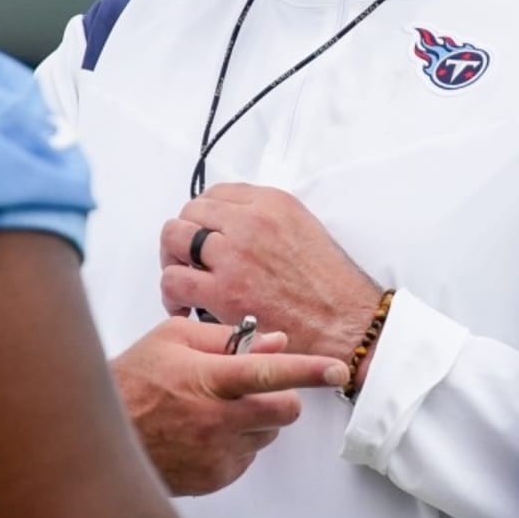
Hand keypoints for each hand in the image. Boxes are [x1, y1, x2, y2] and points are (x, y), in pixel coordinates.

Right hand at [110, 315, 346, 495]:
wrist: (96, 440)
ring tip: (216, 408)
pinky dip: (238, 442)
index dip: (310, 370)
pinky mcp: (214, 479)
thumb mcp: (173, 338)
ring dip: (257, 420)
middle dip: (282, 395)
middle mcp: (218, 420)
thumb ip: (228, 338)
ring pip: (268, 434)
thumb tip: (274, 341)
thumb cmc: (133, 381)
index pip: (272, 372)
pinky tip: (204, 431)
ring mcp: (217, 454)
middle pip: (285, 411)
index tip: (338, 369)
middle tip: (255, 387)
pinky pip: (247, 457)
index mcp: (210, 379)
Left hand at [159, 183, 382, 363]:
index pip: (216, 194)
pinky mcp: (224, 291)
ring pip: (174, 239)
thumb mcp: (305, 229)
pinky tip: (184, 304)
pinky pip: (174, 280)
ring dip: (173, 259)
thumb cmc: (332, 286)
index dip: (203, 216)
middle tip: (188, 258)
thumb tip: (234, 226)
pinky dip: (172, 293)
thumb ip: (267, 220)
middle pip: (190, 212)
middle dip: (184, 235)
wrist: (347, 323)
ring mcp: (234, 255)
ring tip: (184, 280)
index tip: (203, 232)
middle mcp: (250, 221)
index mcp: (271, 203)